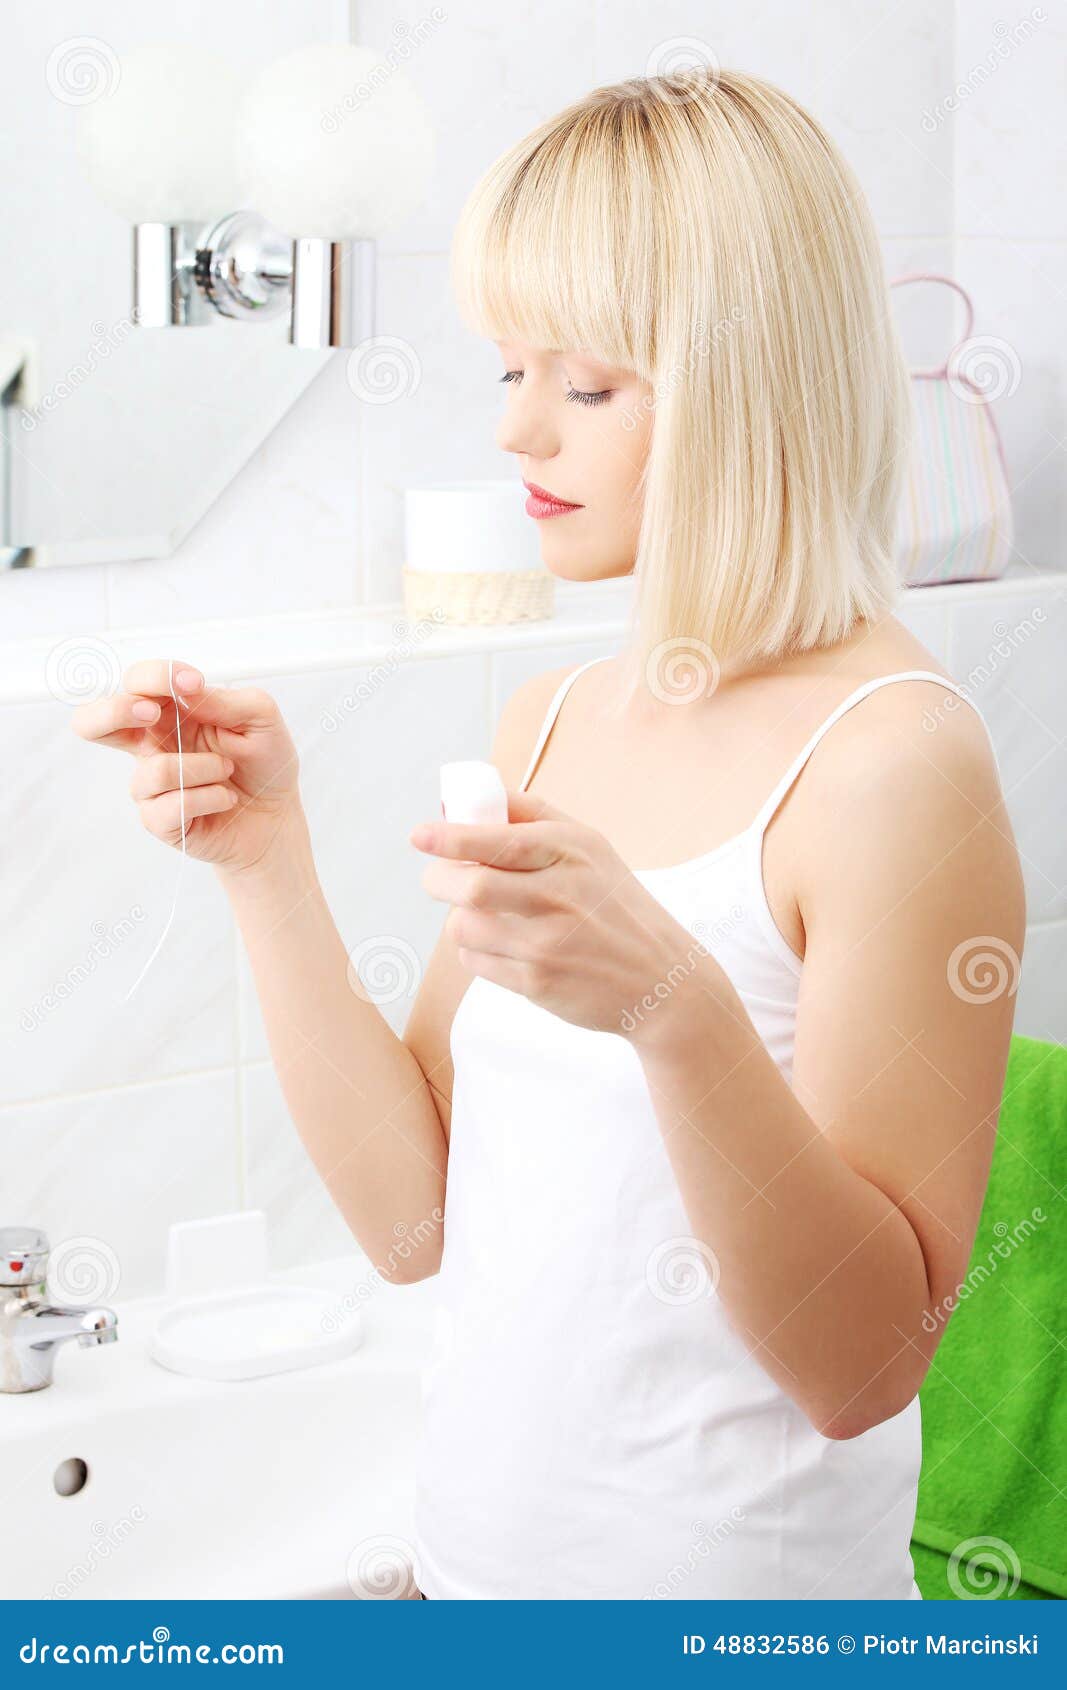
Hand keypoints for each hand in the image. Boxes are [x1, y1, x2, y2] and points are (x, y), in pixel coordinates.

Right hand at [71, 658, 302, 876]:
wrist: (276, 817)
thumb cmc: (264, 763)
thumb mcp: (260, 717)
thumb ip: (224, 699)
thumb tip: (186, 688)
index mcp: (169, 712)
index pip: (135, 683)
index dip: (155, 676)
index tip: (191, 683)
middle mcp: (150, 745)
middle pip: (90, 723)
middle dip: (114, 711)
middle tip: (151, 713)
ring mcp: (150, 785)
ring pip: (155, 771)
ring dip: (203, 768)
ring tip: (227, 770)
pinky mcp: (159, 821)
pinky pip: (171, 807)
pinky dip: (210, 798)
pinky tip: (226, 799)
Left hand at [410, 788, 720, 1044]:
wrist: (662, 980)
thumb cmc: (617, 906)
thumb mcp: (590, 848)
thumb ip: (531, 817)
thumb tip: (464, 802)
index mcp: (571, 852)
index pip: (498, 840)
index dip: (450, 838)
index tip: (420, 835)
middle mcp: (561, 895)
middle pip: (472, 885)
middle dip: (439, 879)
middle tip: (437, 878)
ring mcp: (549, 943)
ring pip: (466, 926)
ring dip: (458, 919)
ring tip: (476, 915)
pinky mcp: (538, 982)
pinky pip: (477, 962)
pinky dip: (474, 951)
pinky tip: (498, 946)